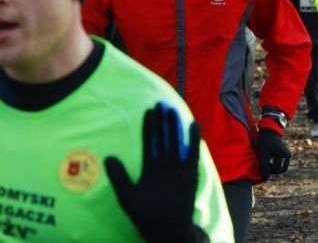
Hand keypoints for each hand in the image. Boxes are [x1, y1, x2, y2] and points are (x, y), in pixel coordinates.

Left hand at [105, 102, 198, 241]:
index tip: (148, 111)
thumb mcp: (127, 196)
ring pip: (175, 142)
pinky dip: (193, 140)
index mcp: (150, 168)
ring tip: (173, 110)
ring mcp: (177, 168)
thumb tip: (108, 157)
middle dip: (162, 122)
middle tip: (161, 103)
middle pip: (163, 138)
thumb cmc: (145, 216)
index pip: (149, 142)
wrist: (167, 230)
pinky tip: (193, 126)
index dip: (149, 127)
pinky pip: (191, 153)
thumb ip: (119, 176)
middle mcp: (164, 165)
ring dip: (175, 126)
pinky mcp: (189, 173)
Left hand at [257, 129, 290, 179]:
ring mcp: (288, 155)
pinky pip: (283, 164)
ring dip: (275, 169)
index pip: (276, 169)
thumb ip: (264, 166)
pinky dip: (277, 165)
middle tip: (265, 166)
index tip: (261, 166)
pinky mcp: (287, 154)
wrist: (269, 132)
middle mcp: (287, 155)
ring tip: (267, 164)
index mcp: (282, 154)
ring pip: (283, 168)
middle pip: (281, 170)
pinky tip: (270, 161)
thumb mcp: (262, 154)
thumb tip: (265, 178)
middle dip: (272, 171)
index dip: (268, 170)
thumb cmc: (264, 142)